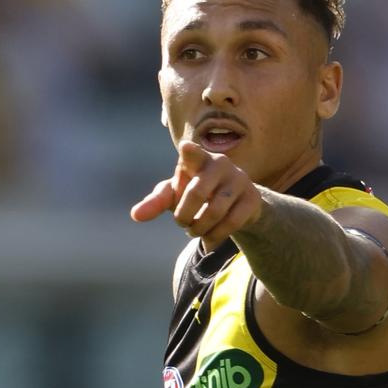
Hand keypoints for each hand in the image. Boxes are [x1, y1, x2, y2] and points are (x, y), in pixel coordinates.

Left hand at [131, 141, 262, 248]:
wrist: (236, 203)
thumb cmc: (198, 193)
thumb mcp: (175, 196)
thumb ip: (155, 202)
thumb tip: (135, 216)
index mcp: (197, 158)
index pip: (192, 152)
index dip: (189, 152)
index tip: (185, 148)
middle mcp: (220, 164)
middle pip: (196, 194)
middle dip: (184, 216)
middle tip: (182, 223)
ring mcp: (240, 179)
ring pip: (214, 211)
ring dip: (199, 228)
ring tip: (194, 231)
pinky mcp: (252, 198)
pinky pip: (231, 222)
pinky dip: (215, 236)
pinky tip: (209, 239)